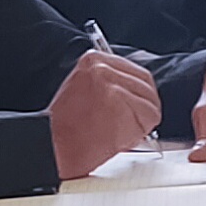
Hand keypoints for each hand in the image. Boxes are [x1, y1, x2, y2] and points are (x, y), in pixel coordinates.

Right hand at [46, 48, 161, 178]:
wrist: (54, 146)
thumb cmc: (66, 126)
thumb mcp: (84, 90)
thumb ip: (109, 84)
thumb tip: (134, 93)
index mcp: (94, 60)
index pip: (136, 71)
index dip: (140, 93)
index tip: (140, 105)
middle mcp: (103, 67)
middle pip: (146, 85)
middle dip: (145, 107)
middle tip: (137, 124)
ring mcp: (112, 85)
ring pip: (150, 104)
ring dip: (141, 123)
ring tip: (118, 133)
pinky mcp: (120, 104)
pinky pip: (148, 119)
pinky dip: (139, 133)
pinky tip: (118, 137)